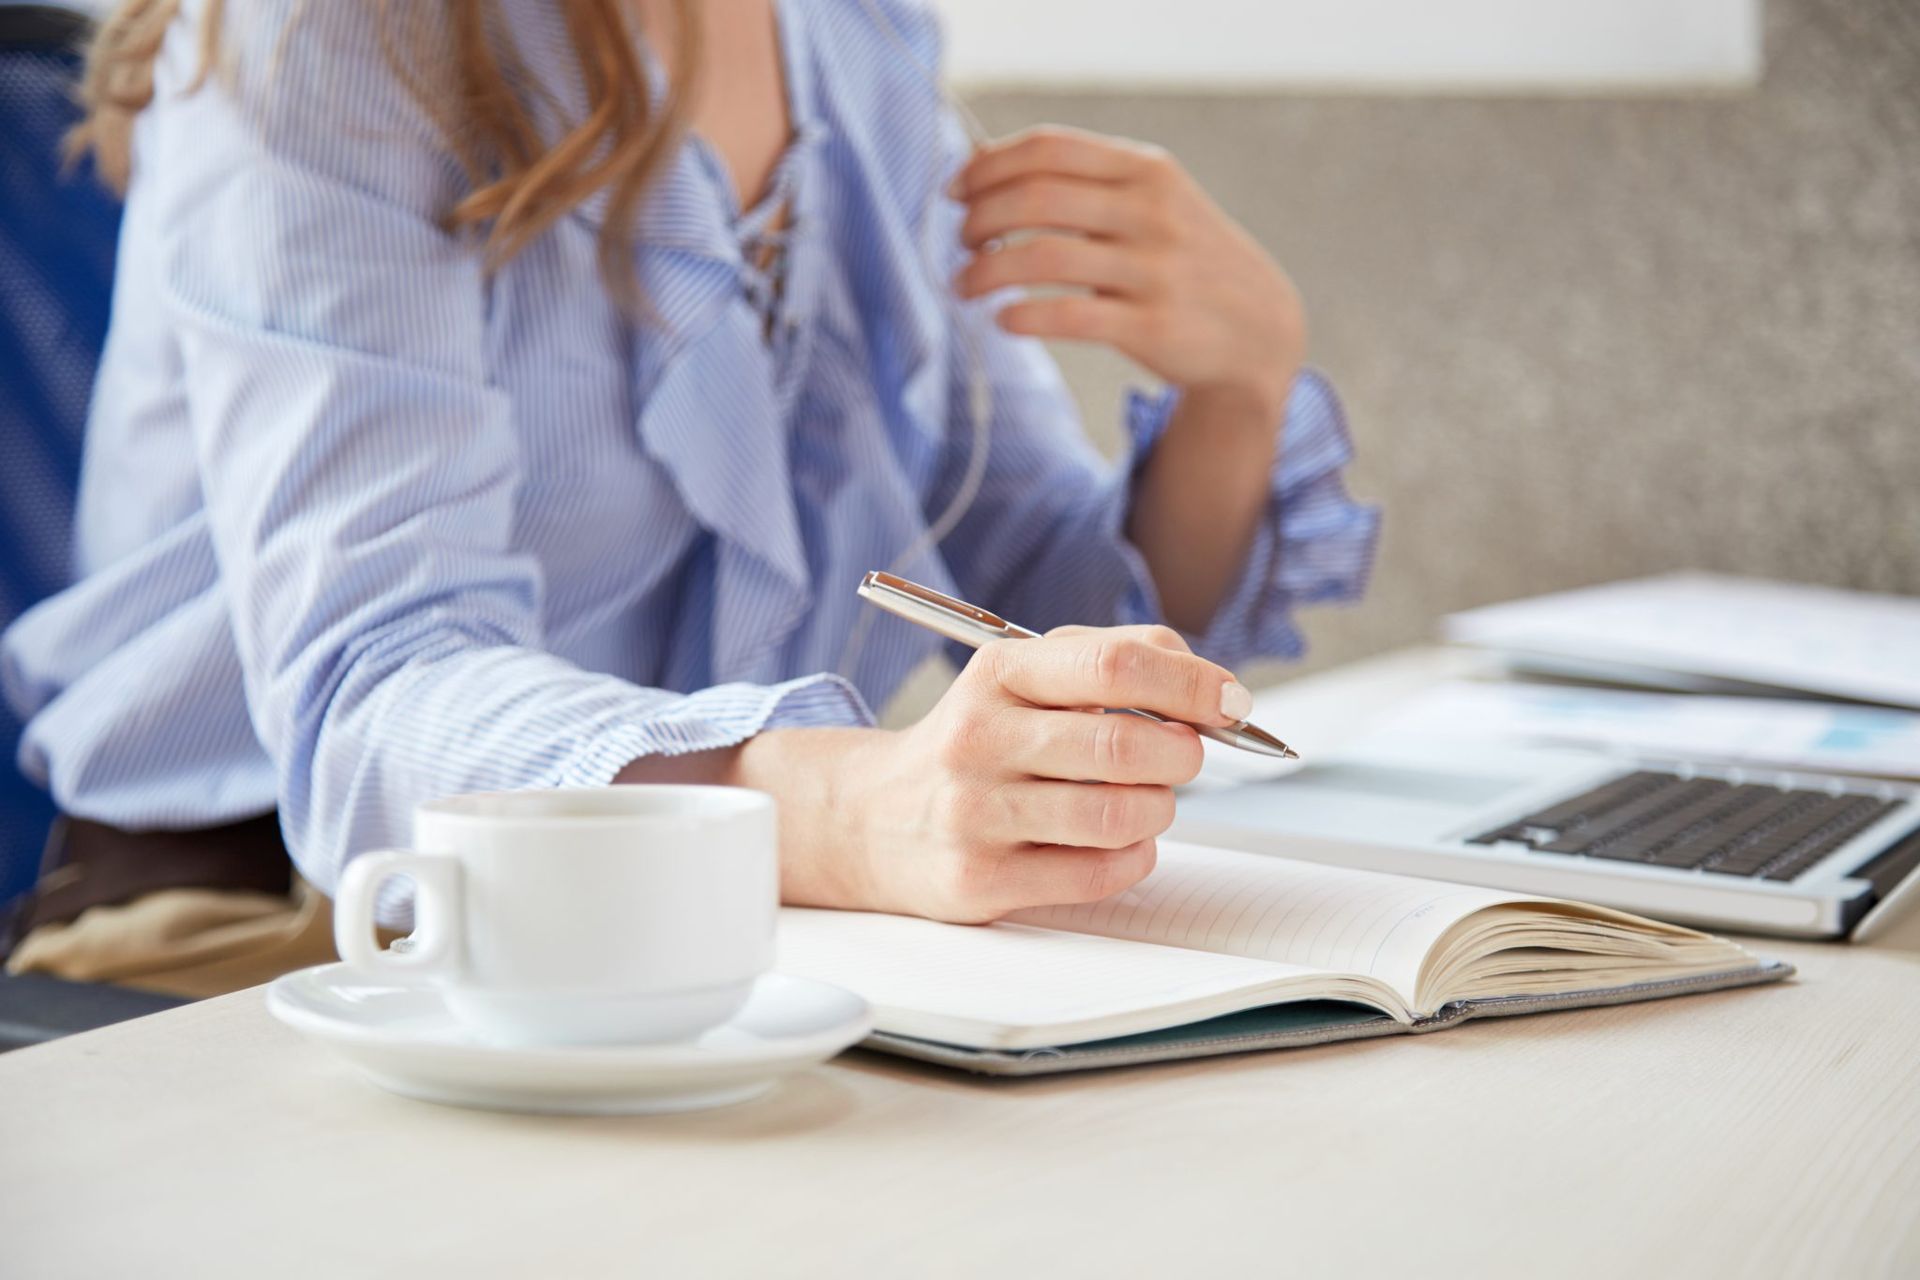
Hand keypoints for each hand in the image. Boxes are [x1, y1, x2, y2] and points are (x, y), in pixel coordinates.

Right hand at [777, 626, 1250, 923]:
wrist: (870, 819)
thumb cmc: (978, 741)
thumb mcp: (1025, 676)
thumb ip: (1116, 659)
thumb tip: (1211, 687)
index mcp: (999, 673)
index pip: (1114, 666)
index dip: (1192, 684)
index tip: (1232, 702)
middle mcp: (979, 739)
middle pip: (1123, 746)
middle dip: (1182, 754)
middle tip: (1184, 757)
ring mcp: (976, 814)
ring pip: (1118, 817)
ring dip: (1158, 809)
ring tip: (1144, 801)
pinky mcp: (980, 881)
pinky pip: (1097, 874)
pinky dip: (1132, 858)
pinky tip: (1117, 842)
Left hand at [952, 125, 1304, 420]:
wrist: (1258, 328)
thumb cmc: (1183, 259)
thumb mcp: (1150, 202)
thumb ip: (1080, 180)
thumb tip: (982, 160)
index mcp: (1145, 171)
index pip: (1048, 148)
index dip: (987, 166)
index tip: (956, 192)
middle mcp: (1151, 212)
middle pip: (1035, 198)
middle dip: (979, 219)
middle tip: (961, 243)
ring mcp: (1154, 269)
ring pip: (1042, 258)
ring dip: (985, 271)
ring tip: (965, 285)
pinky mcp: (1152, 326)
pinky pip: (1067, 316)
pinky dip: (1022, 316)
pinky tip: (1004, 319)